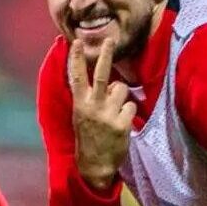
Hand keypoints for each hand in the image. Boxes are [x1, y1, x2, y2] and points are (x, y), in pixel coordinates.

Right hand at [68, 38, 136, 189]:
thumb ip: (90, 98)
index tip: (75, 42)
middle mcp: (93, 107)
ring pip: (121, 89)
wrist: (94, 165)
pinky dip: (128, 111)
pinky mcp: (122, 124)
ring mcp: (108, 115)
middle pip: (101, 75)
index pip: (76, 77)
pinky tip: (121, 122)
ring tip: (114, 109)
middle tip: (109, 40)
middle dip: (105, 55)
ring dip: (121, 96)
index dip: (75, 58)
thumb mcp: (81, 116)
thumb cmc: (88, 137)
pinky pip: (131, 106)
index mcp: (80, 104)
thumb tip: (108, 80)